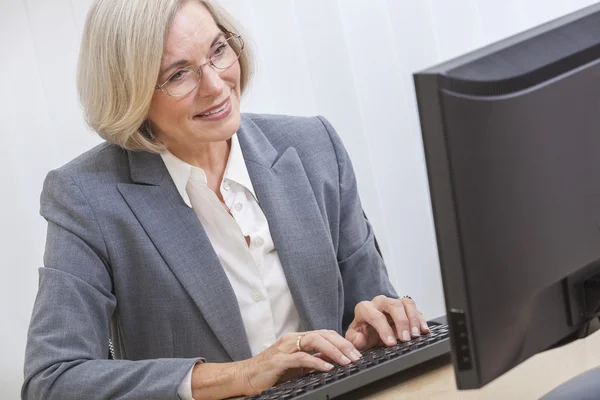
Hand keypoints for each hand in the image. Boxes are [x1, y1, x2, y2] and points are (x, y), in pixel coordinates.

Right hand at [239, 330, 362, 394]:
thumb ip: (312, 361)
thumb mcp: (296, 366)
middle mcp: (292, 339)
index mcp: (297, 339)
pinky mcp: (279, 360)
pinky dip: (317, 361)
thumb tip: (333, 362)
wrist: (245, 376)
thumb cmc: (270, 372)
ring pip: (315, 341)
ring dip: (334, 351)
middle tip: (356, 356)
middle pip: (323, 334)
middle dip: (342, 345)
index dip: (342, 341)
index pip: (325, 334)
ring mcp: (285, 348)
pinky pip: (302, 357)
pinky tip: (328, 367)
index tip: (356, 353)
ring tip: (346, 361)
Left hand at [345, 295, 429, 350]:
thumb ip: (355, 340)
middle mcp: (379, 302)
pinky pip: (415, 309)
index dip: (384, 330)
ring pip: (406, 303)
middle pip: (393, 305)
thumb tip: (360, 339)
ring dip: (413, 319)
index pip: (375, 316)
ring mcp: (393, 303)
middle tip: (406, 339)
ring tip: (416, 335)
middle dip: (401, 322)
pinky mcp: (404, 308)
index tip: (391, 343)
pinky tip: (424, 330)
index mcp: (365, 308)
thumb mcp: (354, 339)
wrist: (368, 331)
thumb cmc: (362, 334)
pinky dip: (421, 319)